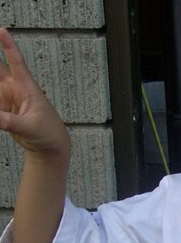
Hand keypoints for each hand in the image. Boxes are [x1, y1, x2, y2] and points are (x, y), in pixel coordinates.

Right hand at [0, 27, 68, 154]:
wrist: (49, 147)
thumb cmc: (48, 133)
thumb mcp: (29, 127)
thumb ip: (9, 122)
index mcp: (27, 88)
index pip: (16, 62)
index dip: (9, 46)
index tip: (1, 30)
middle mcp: (15, 89)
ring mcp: (6, 98)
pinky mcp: (1, 109)